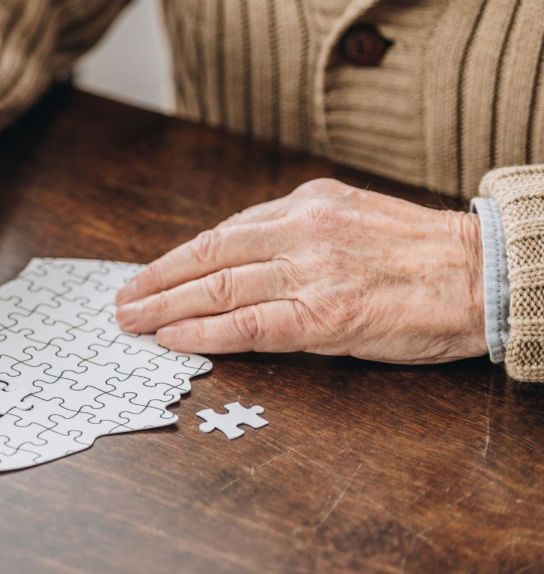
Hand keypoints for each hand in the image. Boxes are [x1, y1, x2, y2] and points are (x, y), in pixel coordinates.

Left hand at [115, 179, 487, 363]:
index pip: (221, 233)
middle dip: (155, 281)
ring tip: (133, 322)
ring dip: (165, 307)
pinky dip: (203, 333)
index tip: (146, 274)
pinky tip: (173, 339)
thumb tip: (238, 255)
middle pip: (207, 257)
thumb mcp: (351, 217)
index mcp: (306, 204)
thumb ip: (296, 231)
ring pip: (218, 289)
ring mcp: (310, 273)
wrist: (483, 275)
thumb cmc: (419, 254)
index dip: (176, 259)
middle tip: (122, 302)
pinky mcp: (325, 316)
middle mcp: (301, 231)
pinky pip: (249, 325)